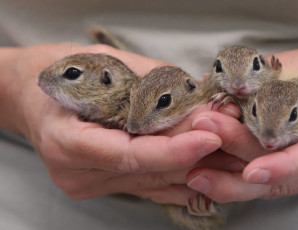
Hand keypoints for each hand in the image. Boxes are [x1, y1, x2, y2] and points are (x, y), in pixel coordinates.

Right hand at [0, 43, 243, 204]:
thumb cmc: (60, 73)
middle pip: (148, 171)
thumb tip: (196, 100)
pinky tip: (208, 173)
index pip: (129, 155)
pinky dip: (178, 178)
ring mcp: (89, 184)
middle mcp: (76, 173)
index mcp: (67, 142)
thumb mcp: (102, 66)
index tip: (210, 137)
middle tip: (234, 141)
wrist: (29, 97)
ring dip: (195, 168)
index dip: (174, 150)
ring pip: (153, 181)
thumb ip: (149, 84)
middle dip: (196, 155)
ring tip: (232, 156)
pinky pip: (147, 186)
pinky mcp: (101, 184)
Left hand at [186, 36, 297, 202]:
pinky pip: (278, 179)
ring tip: (195, 171)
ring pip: (278, 185)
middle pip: (287, 174)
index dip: (283, 166)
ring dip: (233, 178)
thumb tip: (225, 84)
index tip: (250, 172)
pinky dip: (245, 175)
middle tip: (198, 142)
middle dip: (237, 161)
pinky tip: (215, 171)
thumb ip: (275, 75)